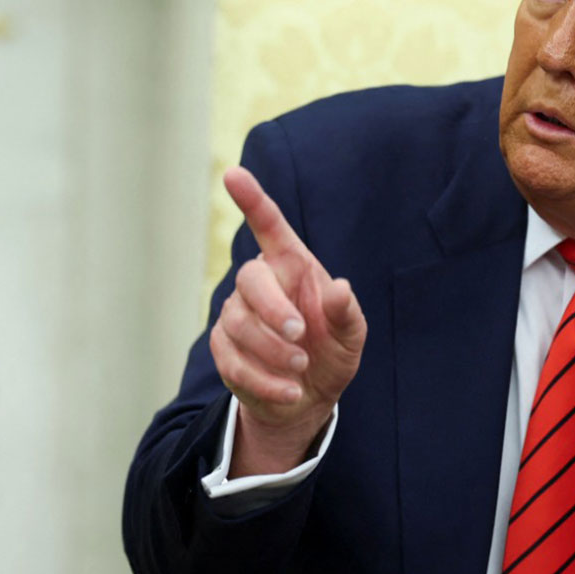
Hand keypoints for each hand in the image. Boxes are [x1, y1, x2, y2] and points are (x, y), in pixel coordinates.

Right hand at [209, 165, 366, 474]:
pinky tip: (289, 391)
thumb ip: (347, 313)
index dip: (251, 200)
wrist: (306, 398)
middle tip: (300, 336)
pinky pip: (234, 361)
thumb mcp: (351, 336)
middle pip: (250, 278)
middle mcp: (259, 284)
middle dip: (274, 310)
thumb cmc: (330, 354)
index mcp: (291, 267)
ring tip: (300, 369)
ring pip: (239, 324)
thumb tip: (340, 287)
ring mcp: (235, 315)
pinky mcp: (223, 348)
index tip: (232, 175)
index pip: (268, 226)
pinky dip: (264, 380)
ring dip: (273, 352)